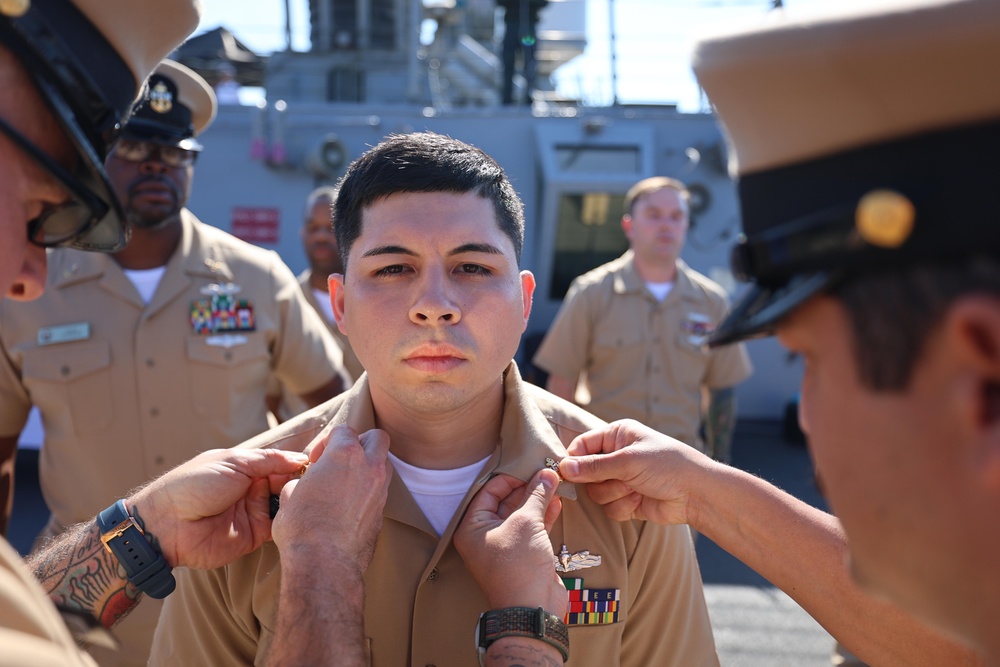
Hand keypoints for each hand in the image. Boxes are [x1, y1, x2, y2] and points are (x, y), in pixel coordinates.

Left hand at [129, 447, 309, 569]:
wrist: (166, 524)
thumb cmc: (194, 485)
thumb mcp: (233, 463)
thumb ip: (268, 460)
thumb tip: (301, 458)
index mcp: (246, 468)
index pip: (281, 464)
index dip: (299, 464)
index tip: (321, 462)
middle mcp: (252, 490)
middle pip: (287, 484)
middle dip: (302, 482)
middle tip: (322, 480)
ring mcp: (253, 513)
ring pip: (286, 506)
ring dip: (299, 502)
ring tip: (318, 496)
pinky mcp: (253, 536)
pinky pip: (278, 528)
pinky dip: (290, 521)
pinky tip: (304, 514)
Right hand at [271, 425, 391, 573]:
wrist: (324, 562)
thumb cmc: (302, 527)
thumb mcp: (290, 495)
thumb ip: (302, 480)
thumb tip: (303, 485)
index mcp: (345, 454)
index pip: (344, 430)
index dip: (327, 441)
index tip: (317, 459)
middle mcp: (369, 467)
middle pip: (376, 438)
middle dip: (360, 443)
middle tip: (340, 460)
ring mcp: (380, 490)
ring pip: (384, 463)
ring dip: (369, 465)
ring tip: (346, 482)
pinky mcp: (383, 512)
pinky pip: (380, 491)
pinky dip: (369, 491)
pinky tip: (350, 505)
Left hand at [455, 469, 565, 615]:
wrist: (532, 607)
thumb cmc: (518, 565)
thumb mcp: (526, 522)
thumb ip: (536, 495)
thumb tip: (547, 473)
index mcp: (472, 527)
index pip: (488, 491)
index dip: (509, 477)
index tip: (529, 466)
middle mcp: (485, 535)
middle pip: (505, 501)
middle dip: (525, 486)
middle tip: (544, 470)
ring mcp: (505, 546)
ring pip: (521, 514)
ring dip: (537, 498)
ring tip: (554, 481)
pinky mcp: (524, 554)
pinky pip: (532, 528)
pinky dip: (544, 514)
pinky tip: (557, 500)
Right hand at [559, 419, 715, 524]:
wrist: (696, 494)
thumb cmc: (667, 465)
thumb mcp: (628, 460)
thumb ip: (594, 466)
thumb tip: (564, 468)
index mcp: (617, 435)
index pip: (582, 446)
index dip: (574, 460)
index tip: (567, 473)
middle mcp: (616, 456)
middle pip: (585, 473)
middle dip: (602, 480)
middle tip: (620, 478)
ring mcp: (621, 479)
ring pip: (596, 493)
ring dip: (614, 494)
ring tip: (636, 488)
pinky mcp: (627, 500)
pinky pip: (609, 508)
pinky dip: (623, 507)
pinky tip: (640, 500)